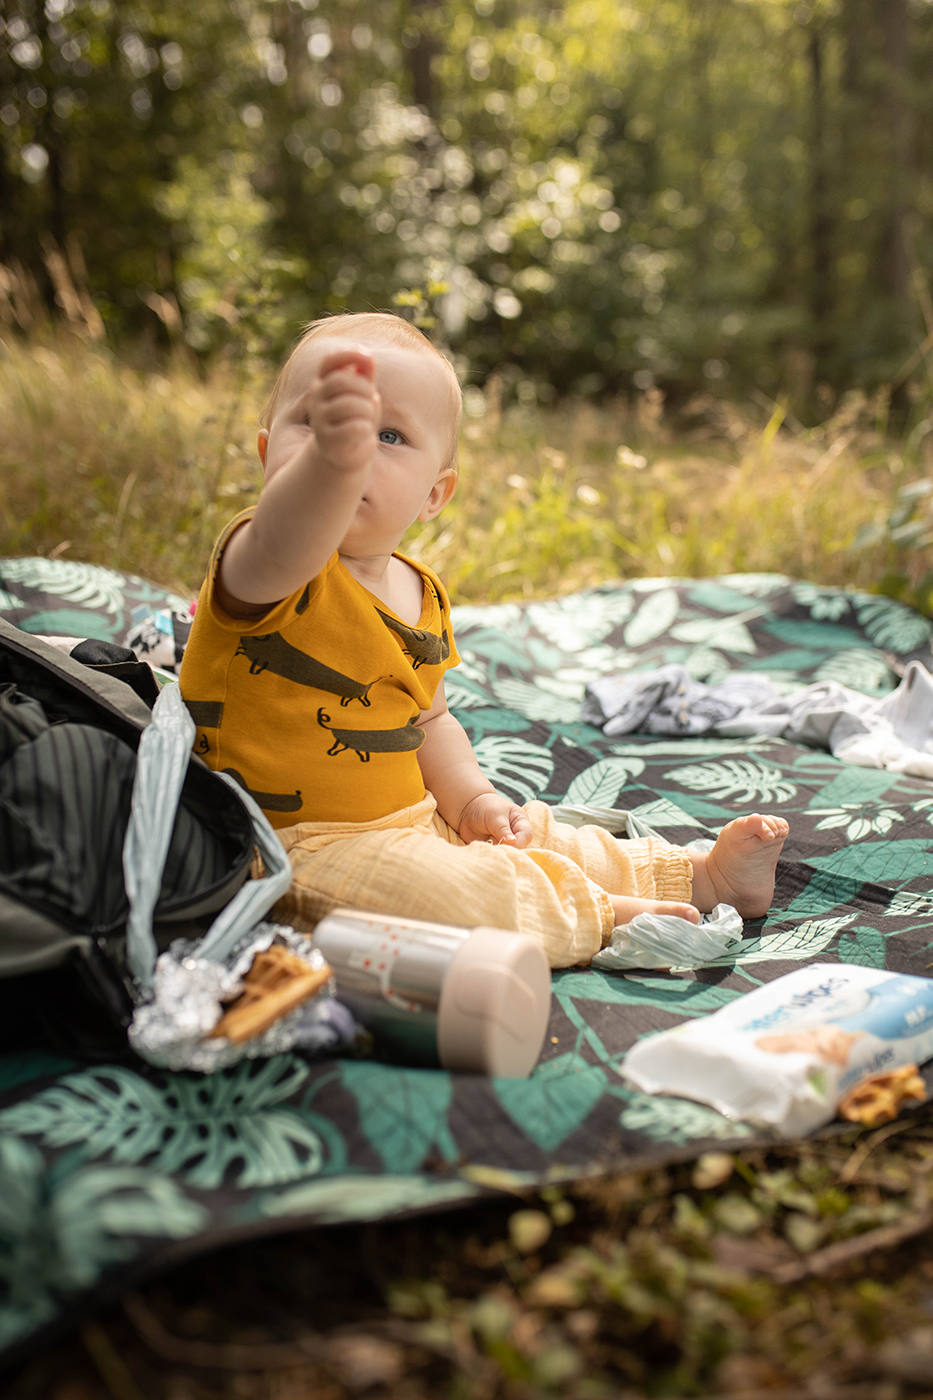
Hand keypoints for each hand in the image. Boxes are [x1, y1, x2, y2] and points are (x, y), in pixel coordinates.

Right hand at [302, 347, 379, 474]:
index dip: (348, 354)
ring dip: (367, 410)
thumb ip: (364, 375)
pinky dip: (366, 428)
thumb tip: (368, 356)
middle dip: (364, 388)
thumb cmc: (356, 417)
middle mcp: (316, 399)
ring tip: (368, 418)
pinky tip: (364, 432)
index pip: (329, 362)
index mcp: (322, 383)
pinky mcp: (327, 440)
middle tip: (371, 399)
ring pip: (349, 405)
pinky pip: (354, 427)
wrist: (346, 452)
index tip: (368, 357)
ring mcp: (319, 420)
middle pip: (340, 381)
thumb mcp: (362, 394)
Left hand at [458, 792, 532, 848]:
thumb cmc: (486, 807)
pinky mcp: (494, 851)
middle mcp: (515, 836)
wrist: (468, 810)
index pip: (526, 836)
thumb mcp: (495, 815)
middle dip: (505, 848)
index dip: (518, 843)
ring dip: (495, 851)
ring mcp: (505, 845)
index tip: (504, 844)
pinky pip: (495, 858)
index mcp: (521, 823)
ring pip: (505, 854)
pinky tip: (482, 848)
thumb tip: (512, 841)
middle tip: (491, 841)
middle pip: (517, 849)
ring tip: (485, 841)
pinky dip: (489, 855)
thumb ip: (503, 828)